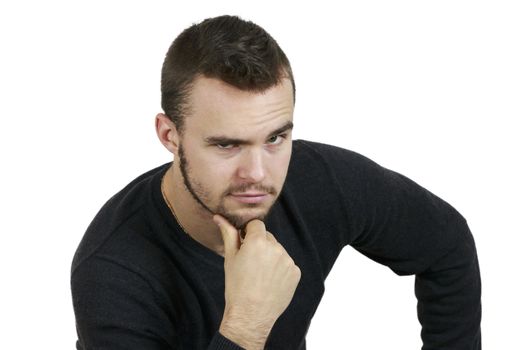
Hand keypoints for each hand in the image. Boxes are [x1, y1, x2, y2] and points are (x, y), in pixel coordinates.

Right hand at [213, 215, 300, 349]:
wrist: (250, 315)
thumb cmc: (236, 287)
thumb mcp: (230, 258)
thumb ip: (228, 234)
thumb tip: (219, 217)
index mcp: (258, 242)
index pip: (256, 225)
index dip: (248, 233)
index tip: (244, 245)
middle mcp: (276, 248)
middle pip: (268, 237)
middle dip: (260, 245)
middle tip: (250, 264)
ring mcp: (288, 261)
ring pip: (278, 251)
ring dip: (270, 257)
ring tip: (260, 275)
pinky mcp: (295, 273)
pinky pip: (287, 264)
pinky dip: (280, 269)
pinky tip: (269, 282)